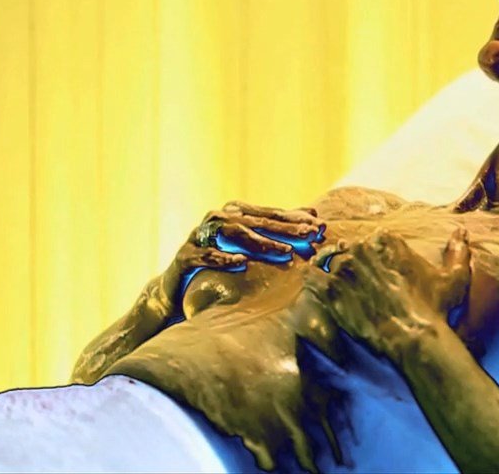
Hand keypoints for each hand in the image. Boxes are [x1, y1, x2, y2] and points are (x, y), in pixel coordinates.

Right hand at [160, 201, 325, 315]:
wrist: (179, 286)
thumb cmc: (222, 263)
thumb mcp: (251, 246)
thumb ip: (279, 230)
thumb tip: (316, 216)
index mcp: (235, 213)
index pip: (270, 214)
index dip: (295, 218)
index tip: (319, 226)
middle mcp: (217, 219)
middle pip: (256, 221)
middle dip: (285, 229)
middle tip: (308, 236)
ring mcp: (199, 235)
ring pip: (233, 233)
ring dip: (260, 242)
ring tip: (283, 252)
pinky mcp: (185, 255)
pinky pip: (204, 254)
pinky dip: (223, 257)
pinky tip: (241, 263)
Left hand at [301, 227, 470, 362]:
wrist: (414, 336)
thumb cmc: (434, 308)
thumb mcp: (453, 278)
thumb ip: (457, 251)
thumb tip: (461, 232)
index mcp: (389, 241)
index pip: (373, 238)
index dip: (372, 252)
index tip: (374, 265)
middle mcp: (364, 249)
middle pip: (349, 248)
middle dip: (352, 261)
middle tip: (356, 279)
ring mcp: (345, 269)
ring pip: (328, 260)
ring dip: (331, 269)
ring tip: (336, 283)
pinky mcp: (330, 291)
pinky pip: (311, 276)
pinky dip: (312, 279)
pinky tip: (317, 287)